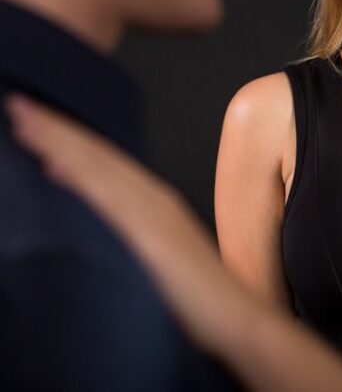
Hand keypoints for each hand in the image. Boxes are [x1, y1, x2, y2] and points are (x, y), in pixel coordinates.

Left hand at [5, 93, 249, 349]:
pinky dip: (79, 174)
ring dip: (60, 141)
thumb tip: (105, 225)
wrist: (236, 319)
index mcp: (156, 204)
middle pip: (99, 156)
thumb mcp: (163, 258)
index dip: (72, 139)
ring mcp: (153, 214)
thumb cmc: (201, 298)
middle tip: (19, 104)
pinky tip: (53, 163)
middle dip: (58, 129)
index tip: (38, 120)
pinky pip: (107, 198)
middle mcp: (154, 200)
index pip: (107, 162)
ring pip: (99, 168)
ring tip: (24, 118)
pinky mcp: (150, 235)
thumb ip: (137, 234)